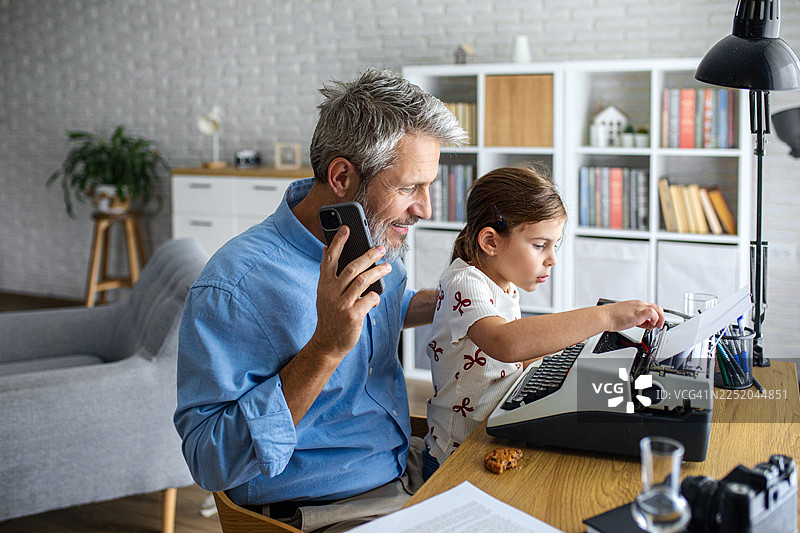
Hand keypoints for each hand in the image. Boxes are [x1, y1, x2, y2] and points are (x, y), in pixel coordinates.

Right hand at [311, 225, 390, 360]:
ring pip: (363, 281)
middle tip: (380, 248)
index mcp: (324, 285)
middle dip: (368, 255)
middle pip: (351, 267)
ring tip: (387, 267)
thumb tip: (330, 251)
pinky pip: (369, 299)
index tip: (346, 228)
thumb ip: (329, 275)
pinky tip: (376, 298)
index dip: (338, 242)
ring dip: (377, 272)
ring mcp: (341, 304)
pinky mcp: (352, 316)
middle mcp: (331, 292)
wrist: (327, 343)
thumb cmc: (330, 316)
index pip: (330, 259)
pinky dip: (375, 296)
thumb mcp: (324, 294)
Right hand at [605, 300, 664, 331]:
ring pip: (658, 309)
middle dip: (660, 317)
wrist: (605, 317)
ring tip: (656, 326)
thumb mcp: (627, 317)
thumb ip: (637, 319)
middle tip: (658, 325)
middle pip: (657, 307)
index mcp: (636, 304)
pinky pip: (653, 313)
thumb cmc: (612, 317)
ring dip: (660, 319)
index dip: (655, 316)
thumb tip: (643, 324)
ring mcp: (640, 307)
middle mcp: (639, 304)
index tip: (653, 323)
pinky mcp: (639, 313)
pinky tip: (650, 325)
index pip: (651, 308)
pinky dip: (655, 320)